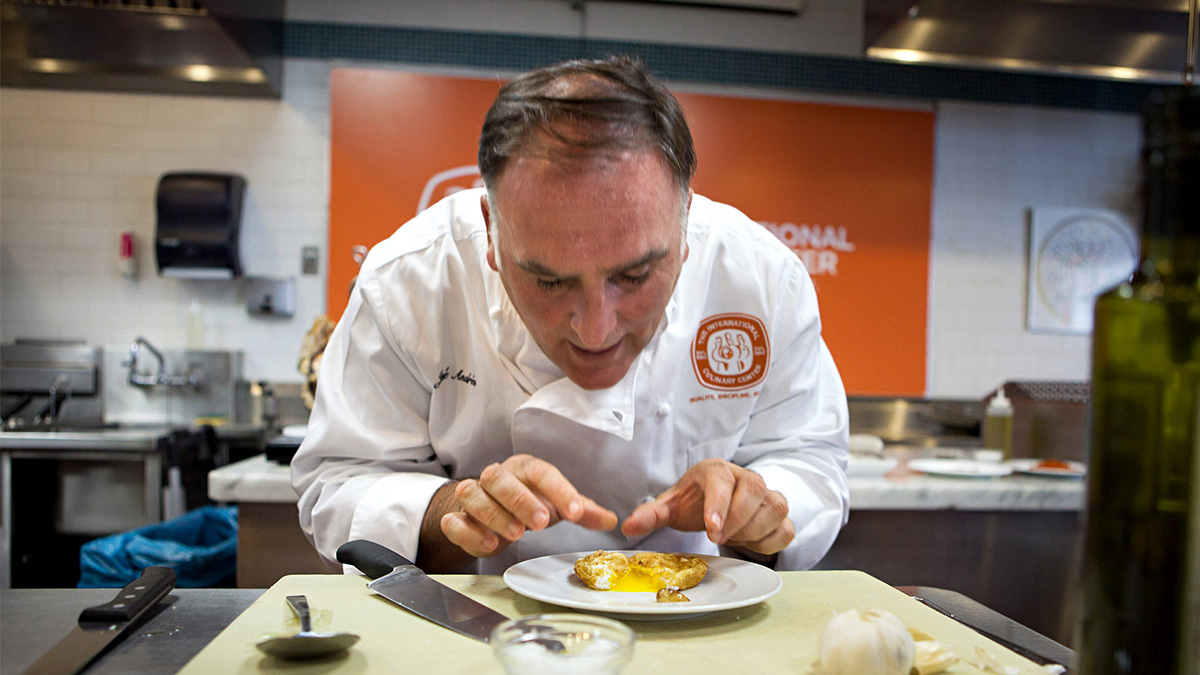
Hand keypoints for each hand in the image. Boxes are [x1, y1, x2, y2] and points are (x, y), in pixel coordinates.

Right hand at [440, 454, 617, 558]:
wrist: (490, 510)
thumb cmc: (527, 502)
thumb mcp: (556, 504)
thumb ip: (581, 511)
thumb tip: (611, 521)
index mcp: (524, 469)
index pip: (540, 471)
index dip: (558, 490)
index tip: (575, 512)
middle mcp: (496, 478)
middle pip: (498, 477)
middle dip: (520, 499)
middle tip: (541, 523)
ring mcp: (473, 497)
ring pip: (471, 493)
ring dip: (493, 513)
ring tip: (515, 534)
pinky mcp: (456, 518)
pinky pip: (453, 521)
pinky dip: (467, 531)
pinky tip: (488, 543)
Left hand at [620, 458, 793, 555]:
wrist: (714, 500)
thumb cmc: (694, 500)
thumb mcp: (670, 506)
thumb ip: (650, 515)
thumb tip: (628, 526)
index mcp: (716, 470)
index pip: (723, 480)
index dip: (719, 504)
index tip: (711, 529)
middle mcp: (745, 477)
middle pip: (755, 489)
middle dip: (738, 519)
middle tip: (717, 537)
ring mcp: (766, 495)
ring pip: (776, 508)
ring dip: (755, 530)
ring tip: (731, 537)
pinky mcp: (779, 515)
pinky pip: (786, 528)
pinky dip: (771, 541)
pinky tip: (749, 543)